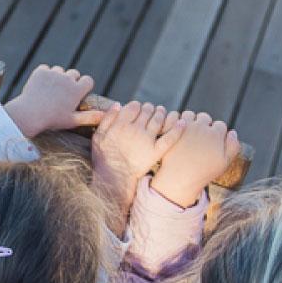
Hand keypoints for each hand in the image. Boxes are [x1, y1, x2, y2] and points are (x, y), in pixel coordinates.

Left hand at [2, 65, 99, 137]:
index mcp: (77, 90)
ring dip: (57, 78)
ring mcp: (54, 74)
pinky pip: (46, 69)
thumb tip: (105, 115)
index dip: (83, 86)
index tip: (77, 93)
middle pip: (74, 74)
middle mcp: (68, 79)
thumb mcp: (72, 120)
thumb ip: (90, 117)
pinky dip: (44, 76)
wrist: (29, 114)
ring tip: (50, 92)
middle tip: (62, 94)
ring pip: (60, 71)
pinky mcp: (41, 71)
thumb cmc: (52, 120)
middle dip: (71, 81)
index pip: (88, 80)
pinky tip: (41, 87)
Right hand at [91, 102, 184, 227]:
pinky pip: (170, 137)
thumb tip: (118, 104)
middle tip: (151, 110)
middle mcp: (135, 129)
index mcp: (121, 124)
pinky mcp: (156, 151)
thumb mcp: (98, 136)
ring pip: (159, 119)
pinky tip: (182, 123)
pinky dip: (177, 129)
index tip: (138, 109)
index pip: (134, 106)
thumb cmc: (104, 158)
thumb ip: (107, 119)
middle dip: (149, 108)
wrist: (113, 178)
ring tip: (161, 113)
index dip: (137, 105)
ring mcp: (147, 140)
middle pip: (147, 111)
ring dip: (161, 113)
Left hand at [153, 111, 238, 207]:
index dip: (218, 132)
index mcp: (215, 134)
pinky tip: (177, 132)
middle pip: (205, 118)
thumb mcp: (224, 163)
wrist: (180, 177)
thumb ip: (233, 147)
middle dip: (204, 124)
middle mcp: (201, 127)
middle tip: (200, 135)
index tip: (214, 139)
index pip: (220, 125)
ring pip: (190, 115)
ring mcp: (185, 127)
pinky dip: (177, 122)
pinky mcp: (171, 129)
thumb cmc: (203, 172)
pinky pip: (175, 118)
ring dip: (190, 120)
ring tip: (189, 131)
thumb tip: (232, 132)